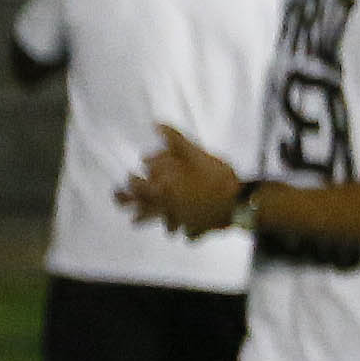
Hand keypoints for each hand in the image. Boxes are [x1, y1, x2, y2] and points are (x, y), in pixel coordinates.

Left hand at [120, 126, 248, 237]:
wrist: (237, 202)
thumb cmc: (213, 177)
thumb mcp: (194, 153)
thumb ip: (174, 141)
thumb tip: (156, 126)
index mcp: (162, 190)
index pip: (136, 188)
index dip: (128, 182)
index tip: (127, 178)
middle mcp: (167, 209)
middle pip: (142, 213)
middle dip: (130, 209)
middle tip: (122, 204)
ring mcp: (182, 223)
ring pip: (164, 227)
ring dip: (154, 223)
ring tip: (144, 222)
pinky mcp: (197, 230)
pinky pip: (188, 234)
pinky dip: (185, 232)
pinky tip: (187, 230)